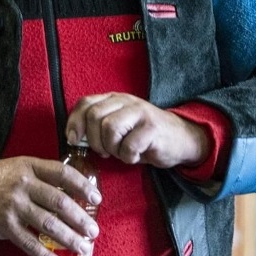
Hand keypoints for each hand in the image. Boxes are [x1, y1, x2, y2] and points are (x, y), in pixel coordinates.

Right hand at [0, 156, 99, 255]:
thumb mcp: (16, 168)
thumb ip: (40, 176)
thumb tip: (70, 193)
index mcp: (28, 167)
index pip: (62, 173)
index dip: (83, 186)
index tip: (97, 199)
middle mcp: (23, 185)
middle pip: (60, 202)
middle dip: (80, 219)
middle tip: (93, 231)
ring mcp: (14, 206)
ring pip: (49, 224)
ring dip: (70, 238)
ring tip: (83, 247)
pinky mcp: (5, 226)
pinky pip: (30, 243)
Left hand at [65, 92, 209, 167]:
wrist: (182, 139)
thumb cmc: (144, 136)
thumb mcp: (119, 127)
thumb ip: (97, 127)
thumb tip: (73, 138)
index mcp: (114, 99)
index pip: (86, 103)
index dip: (74, 122)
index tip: (72, 139)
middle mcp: (126, 101)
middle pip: (95, 116)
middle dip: (93, 140)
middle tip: (104, 151)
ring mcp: (140, 112)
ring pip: (110, 128)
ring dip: (111, 148)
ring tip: (121, 153)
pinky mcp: (152, 128)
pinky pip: (129, 144)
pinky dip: (128, 156)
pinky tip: (134, 156)